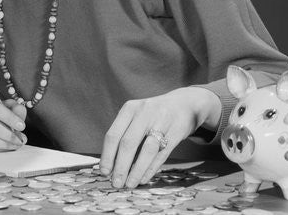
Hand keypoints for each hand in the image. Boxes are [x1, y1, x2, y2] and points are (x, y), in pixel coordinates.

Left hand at [99, 87, 220, 188]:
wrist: (183, 104)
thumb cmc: (152, 114)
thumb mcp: (135, 116)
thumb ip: (124, 134)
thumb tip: (111, 165)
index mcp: (130, 109)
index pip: (113, 135)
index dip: (107, 156)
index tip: (104, 172)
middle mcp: (144, 113)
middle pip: (128, 143)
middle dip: (120, 167)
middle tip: (116, 183)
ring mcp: (161, 122)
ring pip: (147, 150)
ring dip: (136, 170)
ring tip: (129, 184)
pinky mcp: (176, 132)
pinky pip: (162, 154)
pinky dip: (151, 168)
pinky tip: (143, 179)